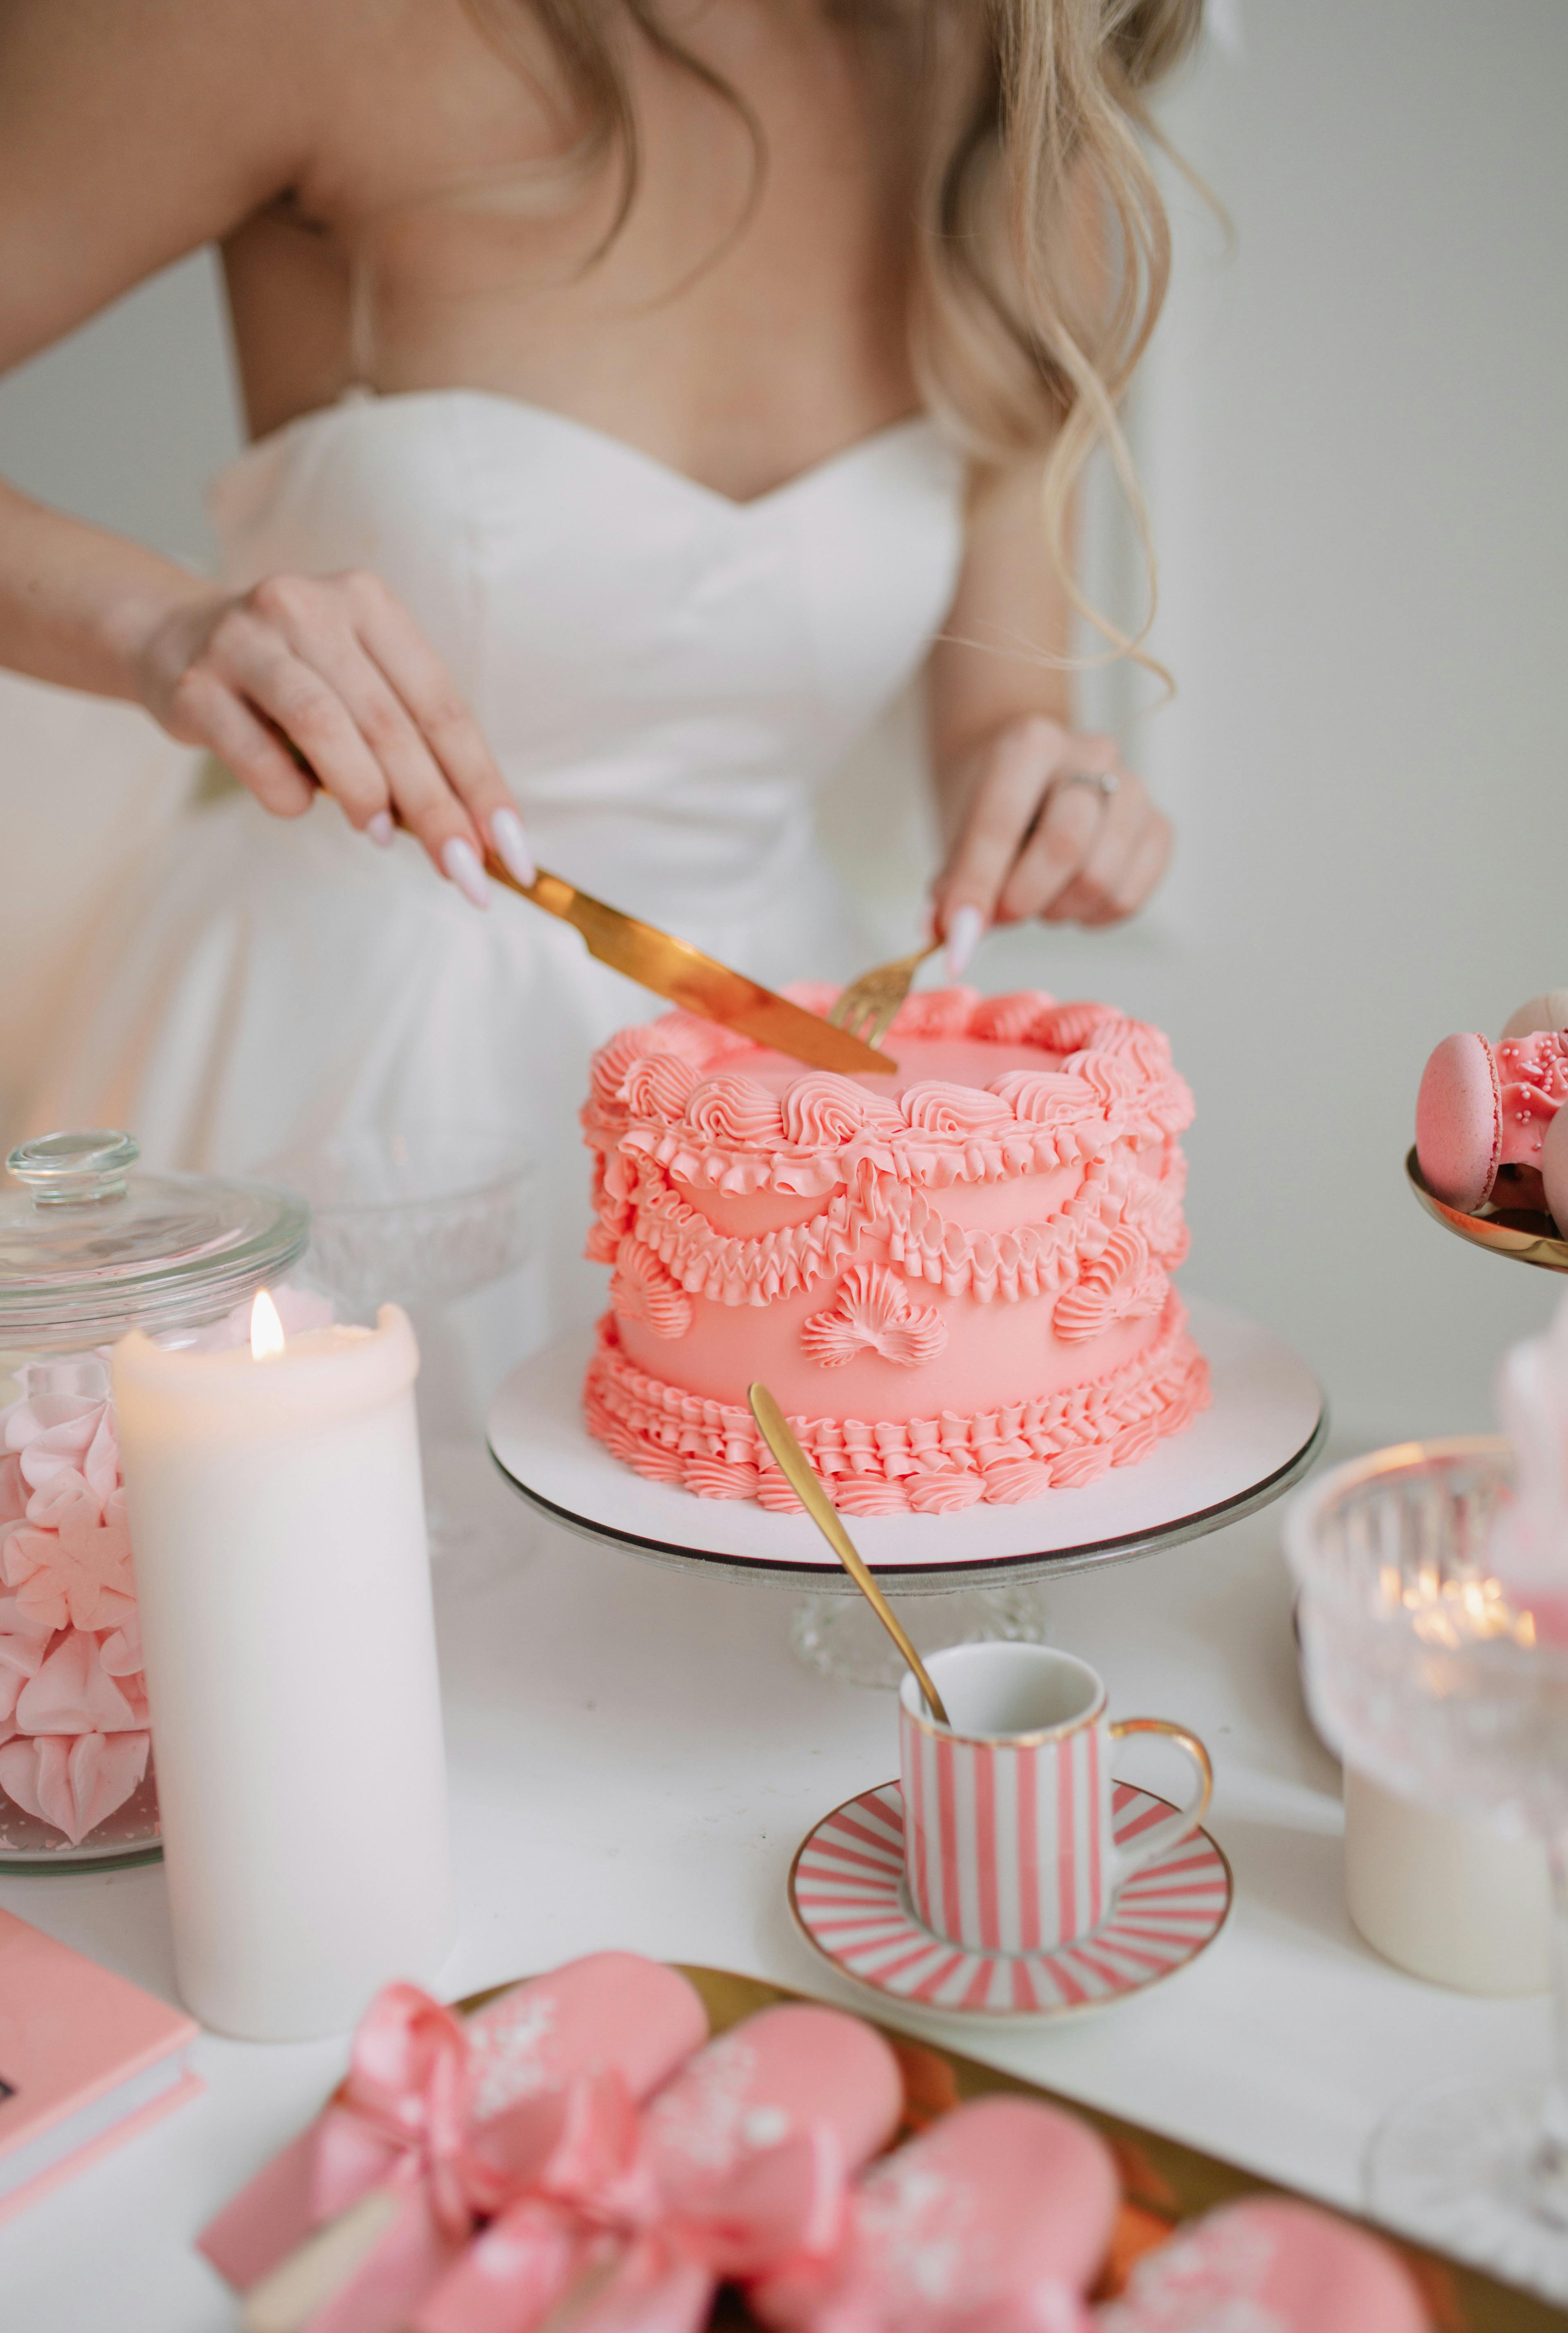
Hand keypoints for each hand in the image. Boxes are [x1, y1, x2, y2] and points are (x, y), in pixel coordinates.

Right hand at [130, 569, 533, 905]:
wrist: (173, 640)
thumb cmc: (292, 680)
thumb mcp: (359, 684)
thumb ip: (410, 740)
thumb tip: (473, 835)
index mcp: (369, 604)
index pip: (443, 706)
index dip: (482, 784)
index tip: (510, 851)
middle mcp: (311, 608)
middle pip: (392, 723)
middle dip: (436, 809)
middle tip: (462, 872)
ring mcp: (248, 641)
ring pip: (325, 726)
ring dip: (364, 792)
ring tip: (377, 833)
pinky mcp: (196, 684)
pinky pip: (256, 755)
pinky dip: (288, 794)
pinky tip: (300, 802)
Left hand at [932, 716, 1170, 973]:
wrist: (1031, 774)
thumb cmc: (992, 805)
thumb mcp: (958, 832)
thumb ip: (954, 883)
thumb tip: (951, 936)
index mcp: (1031, 743)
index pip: (1001, 822)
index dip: (976, 887)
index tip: (957, 936)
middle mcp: (1092, 755)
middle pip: (1065, 847)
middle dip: (1024, 898)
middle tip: (1002, 914)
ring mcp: (1134, 789)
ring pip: (1101, 878)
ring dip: (1059, 909)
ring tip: (1038, 899)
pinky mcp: (1159, 827)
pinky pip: (1130, 897)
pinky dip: (1093, 916)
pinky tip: (1070, 901)